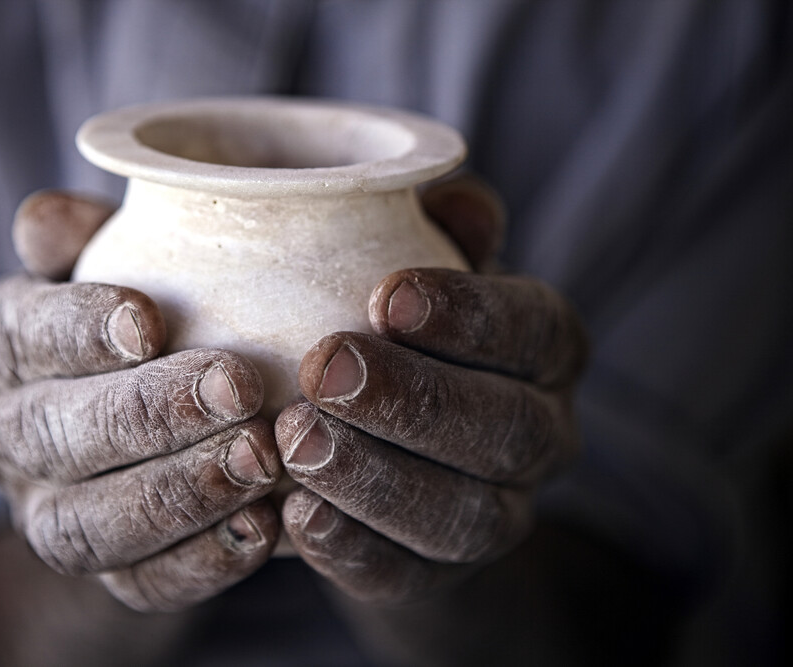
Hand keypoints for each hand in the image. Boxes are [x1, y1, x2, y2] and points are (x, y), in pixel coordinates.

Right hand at [0, 192, 280, 613]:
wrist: (137, 417)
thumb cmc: (143, 311)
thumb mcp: (112, 257)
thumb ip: (83, 236)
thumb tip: (48, 219)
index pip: (18, 335)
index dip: (76, 330)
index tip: (149, 319)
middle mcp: (5, 435)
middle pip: (56, 435)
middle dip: (147, 413)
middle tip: (238, 386)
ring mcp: (45, 513)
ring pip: (86, 524)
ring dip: (177, 493)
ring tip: (261, 459)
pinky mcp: (103, 570)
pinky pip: (138, 585)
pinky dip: (201, 563)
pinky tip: (264, 529)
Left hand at [275, 175, 587, 603]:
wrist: (404, 456)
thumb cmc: (406, 339)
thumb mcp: (425, 279)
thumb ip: (441, 234)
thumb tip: (451, 196)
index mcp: (546, 350)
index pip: (533, 329)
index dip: (467, 315)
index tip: (383, 297)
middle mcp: (541, 434)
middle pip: (504, 426)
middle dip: (414, 399)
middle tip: (323, 370)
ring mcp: (500, 514)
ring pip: (462, 513)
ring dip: (376, 478)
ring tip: (296, 442)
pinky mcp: (442, 574)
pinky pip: (408, 575)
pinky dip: (353, 549)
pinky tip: (293, 515)